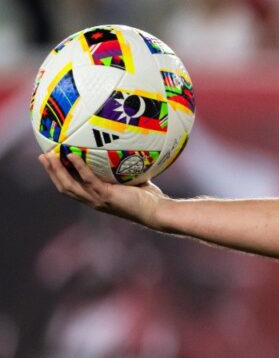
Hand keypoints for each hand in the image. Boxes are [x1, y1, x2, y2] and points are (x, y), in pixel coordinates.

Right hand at [38, 150, 166, 227]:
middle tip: (42, 156)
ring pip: (69, 185)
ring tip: (49, 155)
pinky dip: (78, 167)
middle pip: (63, 186)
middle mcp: (92, 200)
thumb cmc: (148, 196)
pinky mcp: (106, 196)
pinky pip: (88, 179)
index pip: (71, 187)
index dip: (59, 176)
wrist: (157, 210)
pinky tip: (72, 155)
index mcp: (95, 197)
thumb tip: (126, 147)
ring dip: (57, 170)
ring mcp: (97, 199)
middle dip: (51, 172)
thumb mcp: (131, 180)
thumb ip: (124, 168)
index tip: (51, 162)